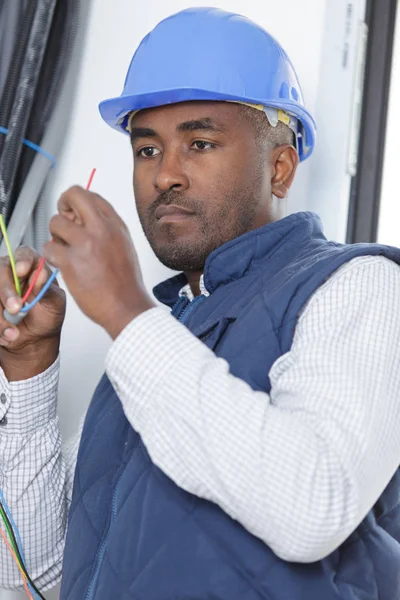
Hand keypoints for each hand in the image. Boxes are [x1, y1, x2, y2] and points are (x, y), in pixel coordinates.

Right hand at [0, 247, 65, 378]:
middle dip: (6, 291)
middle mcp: (12, 273)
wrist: (35, 339)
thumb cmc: (47, 316)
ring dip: (0, 315)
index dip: (22, 260)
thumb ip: (47, 289)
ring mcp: (0, 287)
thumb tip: (40, 275)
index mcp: (33, 267)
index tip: (22, 271)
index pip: (25, 253)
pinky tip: (8, 334)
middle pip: (2, 269)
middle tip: (16, 309)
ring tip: (14, 333)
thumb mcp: (55, 304)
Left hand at [43, 186, 154, 338]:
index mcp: (116, 225)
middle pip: (73, 195)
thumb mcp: (124, 246)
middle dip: (62, 205)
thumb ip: (106, 230)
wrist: (127, 307)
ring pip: (55, 222)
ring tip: (65, 252)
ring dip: (54, 237)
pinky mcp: (71, 261)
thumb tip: (85, 219)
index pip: (91, 195)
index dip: (77, 203)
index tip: (74, 214)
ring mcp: (86, 244)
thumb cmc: (125, 284)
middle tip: (62, 221)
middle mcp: (102, 229)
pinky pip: (48, 247)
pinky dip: (51, 256)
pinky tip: (62, 265)